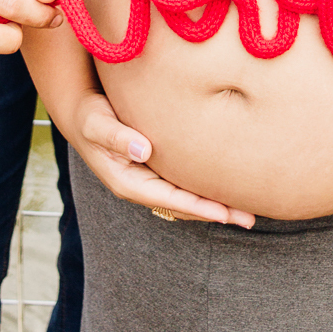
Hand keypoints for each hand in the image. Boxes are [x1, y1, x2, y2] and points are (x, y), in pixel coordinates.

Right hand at [67, 89, 254, 228]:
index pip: (170, 199)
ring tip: (247, 211)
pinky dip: (205, 189)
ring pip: (187, 198)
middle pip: (184, 206)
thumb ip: (116, 136)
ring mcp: (150, 180)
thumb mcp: (97, 123)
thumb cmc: (90, 116)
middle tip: (250, 218)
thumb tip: (143, 150)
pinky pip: (184, 185)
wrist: (82, 113)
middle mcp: (142, 186)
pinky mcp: (156, 169)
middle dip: (216, 212)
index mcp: (129, 182)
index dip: (198, 206)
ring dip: (216, 204)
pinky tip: (226, 187)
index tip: (224, 213)